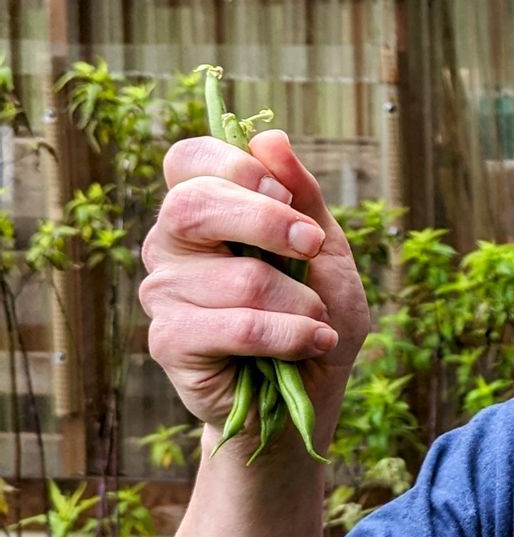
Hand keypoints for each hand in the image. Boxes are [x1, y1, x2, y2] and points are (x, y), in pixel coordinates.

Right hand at [139, 129, 369, 449]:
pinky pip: (236, 327)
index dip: (235, 166)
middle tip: (311, 249)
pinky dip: (290, 335)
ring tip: (316, 322)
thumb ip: (302, 194)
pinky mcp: (168, 342)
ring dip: (299, 302)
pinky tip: (311, 344)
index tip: (285, 195)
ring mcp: (163, 294)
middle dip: (268, 222)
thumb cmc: (314, 316)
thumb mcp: (325, 249)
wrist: (306, 399)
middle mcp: (171, 245)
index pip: (187, 159)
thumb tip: (270, 137)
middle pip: (193, 204)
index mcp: (203, 210)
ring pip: (237, 278)